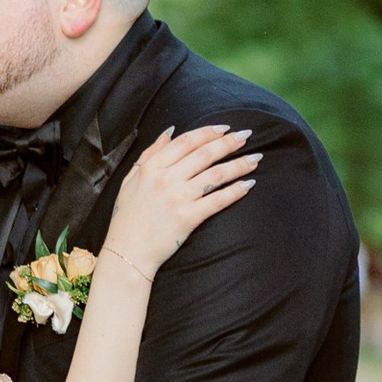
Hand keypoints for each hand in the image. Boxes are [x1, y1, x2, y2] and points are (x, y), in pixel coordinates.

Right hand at [100, 122, 261, 281]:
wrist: (126, 253)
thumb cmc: (126, 218)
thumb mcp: (130, 180)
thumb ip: (149, 154)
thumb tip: (170, 131)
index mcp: (151, 168)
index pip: (186, 142)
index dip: (208, 132)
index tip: (226, 128)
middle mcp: (165, 179)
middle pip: (205, 154)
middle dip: (229, 143)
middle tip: (247, 136)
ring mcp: (178, 198)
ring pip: (216, 174)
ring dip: (239, 164)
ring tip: (255, 159)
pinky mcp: (188, 218)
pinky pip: (217, 200)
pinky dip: (235, 191)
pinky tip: (248, 184)